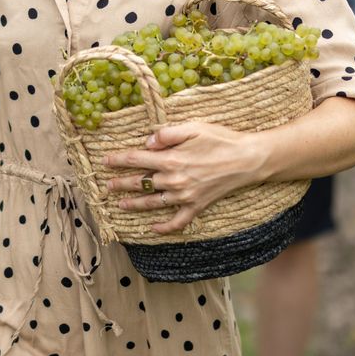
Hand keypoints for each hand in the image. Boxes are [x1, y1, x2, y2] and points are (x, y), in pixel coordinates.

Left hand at [102, 123, 270, 234]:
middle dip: (121, 184)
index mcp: (170, 159)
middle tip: (108, 186)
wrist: (248, 160)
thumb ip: (167, 133)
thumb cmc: (222, 139)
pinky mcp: (196, 206)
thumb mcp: (194, 127)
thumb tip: (147, 142)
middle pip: (140, 183)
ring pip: (152, 203)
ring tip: (121, 205)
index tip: (105, 161)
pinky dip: (164, 227)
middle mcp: (174, 180)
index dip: (118, 160)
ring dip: (134, 204)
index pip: (136, 160)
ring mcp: (184, 196)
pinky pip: (177, 221)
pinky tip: (153, 228)